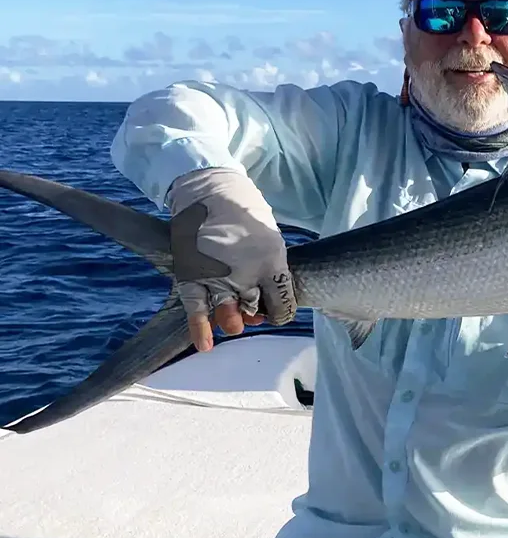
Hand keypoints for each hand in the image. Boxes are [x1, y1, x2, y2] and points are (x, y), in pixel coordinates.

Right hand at [166, 168, 297, 351]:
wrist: (211, 191)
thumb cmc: (245, 214)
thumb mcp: (271, 239)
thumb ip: (273, 268)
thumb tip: (272, 295)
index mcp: (272, 262)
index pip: (283, 301)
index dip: (283, 310)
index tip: (278, 309)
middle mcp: (246, 274)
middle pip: (255, 309)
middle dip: (256, 313)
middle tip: (254, 310)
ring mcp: (218, 276)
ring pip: (228, 312)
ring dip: (234, 321)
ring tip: (236, 323)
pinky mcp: (193, 276)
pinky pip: (196, 308)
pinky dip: (200, 329)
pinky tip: (205, 345)